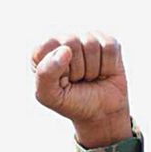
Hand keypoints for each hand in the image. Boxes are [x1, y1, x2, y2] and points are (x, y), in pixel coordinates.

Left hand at [33, 32, 131, 147]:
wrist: (100, 112)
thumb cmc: (70, 103)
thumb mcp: (49, 96)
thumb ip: (45, 74)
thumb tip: (65, 50)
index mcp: (41, 53)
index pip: (46, 46)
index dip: (55, 67)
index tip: (59, 81)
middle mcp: (62, 42)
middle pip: (71, 42)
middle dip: (76, 68)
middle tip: (76, 80)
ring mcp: (85, 39)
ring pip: (91, 44)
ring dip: (92, 69)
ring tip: (88, 77)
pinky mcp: (107, 42)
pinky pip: (110, 47)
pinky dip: (107, 65)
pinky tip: (102, 72)